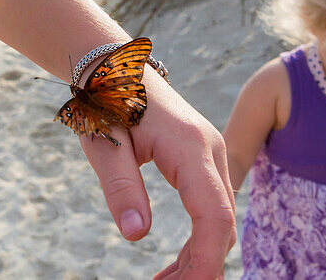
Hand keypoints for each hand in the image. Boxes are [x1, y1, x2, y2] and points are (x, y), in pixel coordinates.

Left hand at [78, 68, 235, 278]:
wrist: (114, 66)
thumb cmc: (104, 101)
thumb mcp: (103, 145)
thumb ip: (121, 188)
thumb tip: (136, 236)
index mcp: (189, 146)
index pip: (213, 214)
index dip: (204, 258)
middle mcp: (210, 149)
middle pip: (222, 222)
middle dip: (201, 265)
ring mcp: (210, 152)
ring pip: (220, 217)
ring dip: (200, 256)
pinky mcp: (203, 158)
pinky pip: (211, 205)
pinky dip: (200, 238)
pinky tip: (178, 263)